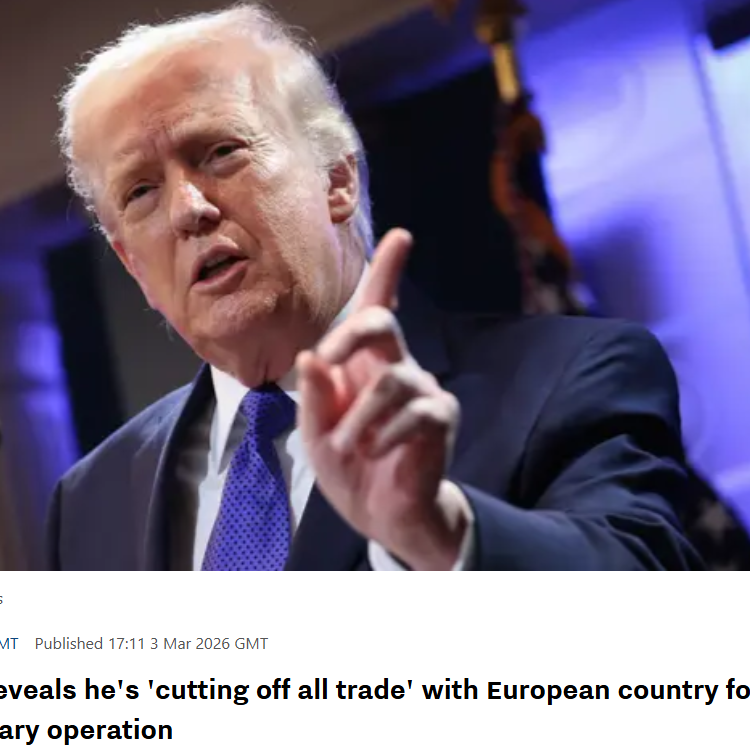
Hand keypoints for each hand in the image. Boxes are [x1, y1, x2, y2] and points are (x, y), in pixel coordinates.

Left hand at [296, 229, 468, 569]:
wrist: (381, 514)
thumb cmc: (348, 465)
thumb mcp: (316, 433)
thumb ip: (312, 397)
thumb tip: (310, 357)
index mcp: (362, 364)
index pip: (375, 309)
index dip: (388, 271)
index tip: (402, 236)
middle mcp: (395, 367)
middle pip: (381, 321)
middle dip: (350, 333)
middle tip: (328, 360)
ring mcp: (422, 390)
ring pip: (390, 381)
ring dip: (359, 418)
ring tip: (350, 446)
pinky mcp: (440, 417)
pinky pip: (414, 412)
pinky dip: (385, 435)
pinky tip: (377, 453)